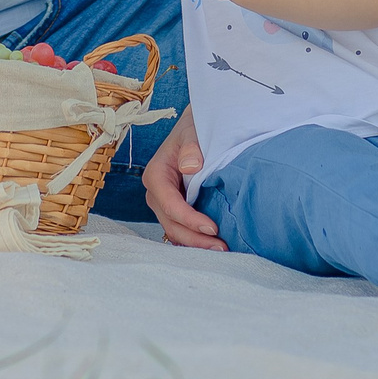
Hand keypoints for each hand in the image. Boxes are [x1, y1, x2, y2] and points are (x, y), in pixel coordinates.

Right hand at [144, 115, 221, 248]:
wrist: (195, 128)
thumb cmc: (193, 128)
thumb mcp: (192, 131)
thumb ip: (191, 147)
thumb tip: (190, 166)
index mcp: (156, 174)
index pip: (171, 205)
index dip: (190, 220)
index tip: (213, 228)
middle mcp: (156, 193)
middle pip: (172, 224)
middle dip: (195, 239)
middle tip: (222, 248)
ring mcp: (164, 203)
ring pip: (176, 231)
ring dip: (196, 243)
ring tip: (221, 249)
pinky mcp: (176, 208)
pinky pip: (182, 228)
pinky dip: (196, 238)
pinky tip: (213, 244)